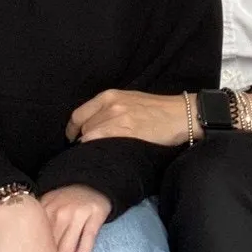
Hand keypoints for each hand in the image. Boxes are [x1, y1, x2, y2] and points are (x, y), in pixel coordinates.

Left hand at [40, 184, 112, 251]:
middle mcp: (61, 211)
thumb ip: (36, 223)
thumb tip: (16, 249)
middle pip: (52, 245)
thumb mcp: (48, 205)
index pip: (37, 238)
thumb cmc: (64, 201)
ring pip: (68, 246)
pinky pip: (88, 239)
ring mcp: (79, 213)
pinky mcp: (95, 215)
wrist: (91, 181)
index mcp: (46, 210)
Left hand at [67, 89, 192, 147]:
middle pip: (83, 128)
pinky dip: (98, 150)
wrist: (179, 114)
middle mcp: (110, 105)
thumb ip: (109, 109)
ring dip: (91, 147)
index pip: (78, 114)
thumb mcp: (129, 100)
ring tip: (98, 155)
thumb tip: (91, 125)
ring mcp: (118, 119)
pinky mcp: (127, 132)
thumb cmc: (156, 109)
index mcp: (109, 96)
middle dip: (82, 140)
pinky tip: (104, 156)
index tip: (72, 138)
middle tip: (88, 150)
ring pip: (90, 137)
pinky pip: (101, 143)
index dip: (72, 129)